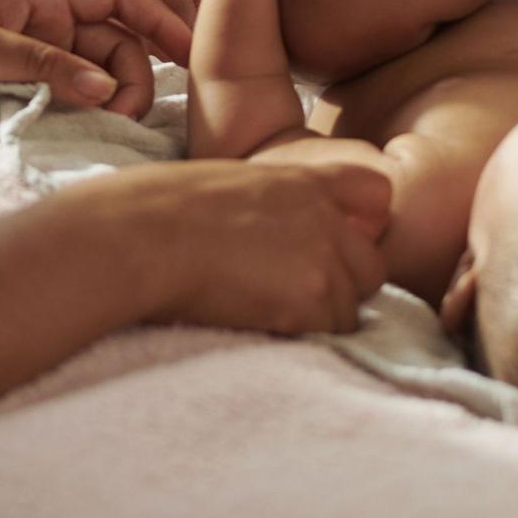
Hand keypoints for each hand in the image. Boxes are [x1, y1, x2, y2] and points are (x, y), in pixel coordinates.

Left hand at [0, 0, 192, 117]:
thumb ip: (42, 66)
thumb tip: (108, 89)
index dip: (162, 21)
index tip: (193, 54)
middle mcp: (43, 24)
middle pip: (114, 48)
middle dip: (129, 78)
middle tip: (119, 120)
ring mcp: (29, 58)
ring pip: (89, 80)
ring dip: (100, 104)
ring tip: (94, 133)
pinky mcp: (10, 90)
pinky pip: (58, 103)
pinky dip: (72, 119)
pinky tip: (78, 138)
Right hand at [69, 159, 390, 334]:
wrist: (141, 236)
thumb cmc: (161, 210)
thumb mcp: (231, 184)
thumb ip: (275, 205)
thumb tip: (281, 236)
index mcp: (302, 179)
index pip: (376, 193)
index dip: (361, 226)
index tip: (334, 246)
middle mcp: (324, 216)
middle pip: (372, 267)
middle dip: (342, 286)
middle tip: (290, 296)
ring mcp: (322, 258)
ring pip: (352, 308)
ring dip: (319, 318)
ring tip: (266, 313)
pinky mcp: (309, 300)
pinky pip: (331, 334)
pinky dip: (305, 338)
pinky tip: (261, 324)